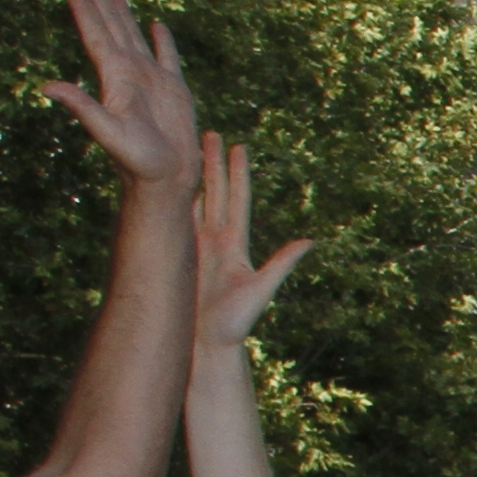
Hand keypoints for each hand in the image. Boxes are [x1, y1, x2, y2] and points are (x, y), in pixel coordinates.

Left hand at [46, 0, 199, 187]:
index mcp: (114, 79)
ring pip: (134, 37)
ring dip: (121, 14)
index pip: (96, 35)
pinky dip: (163, 40)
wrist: (166, 179)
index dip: (84, 8)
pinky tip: (158, 26)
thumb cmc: (137, 161)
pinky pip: (168, 57)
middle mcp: (129, 74)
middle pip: (110, 28)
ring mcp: (151, 81)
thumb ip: (82, 108)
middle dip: (96, 0)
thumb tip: (47, 88)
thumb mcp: (108, 133)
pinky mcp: (174, 91)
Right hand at [186, 137, 309, 356]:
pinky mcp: (179, 256)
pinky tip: (167, 184)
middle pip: (215, 193)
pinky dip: (172, 201)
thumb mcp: (261, 288)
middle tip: (208, 133)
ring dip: (192, 177)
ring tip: (187, 150)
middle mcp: (216, 241)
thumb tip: (309, 240)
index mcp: (235, 244)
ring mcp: (196, 246)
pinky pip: (174, 222)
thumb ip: (282, 263)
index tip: (237, 146)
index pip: (237, 200)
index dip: (237, 173)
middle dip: (212, 164)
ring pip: (193, 203)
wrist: (207, 343)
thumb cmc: (235, 322)